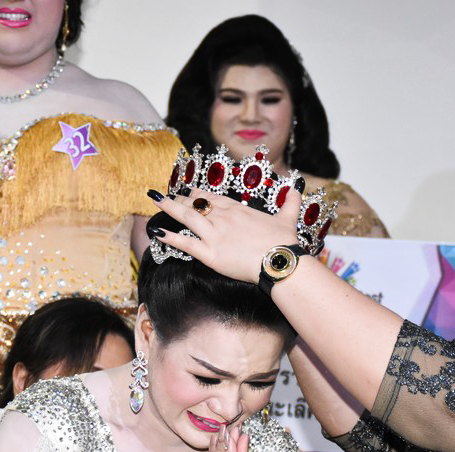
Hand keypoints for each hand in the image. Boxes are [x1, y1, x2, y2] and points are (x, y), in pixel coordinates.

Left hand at [148, 188, 300, 283]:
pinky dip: (170, 237)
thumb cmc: (285, 242)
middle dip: (181, 199)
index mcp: (238, 209)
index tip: (189, 191)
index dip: (199, 194)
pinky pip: (185, 243)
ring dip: (170, 208)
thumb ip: (291, 202)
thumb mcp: (288, 218)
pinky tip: (156, 232)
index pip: (213, 198)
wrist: (281, 260)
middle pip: (197, 204)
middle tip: (168, 196)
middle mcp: (223, 218)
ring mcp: (215, 234)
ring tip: (156, 201)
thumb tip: (298, 188)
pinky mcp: (211, 253)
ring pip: (187, 217)